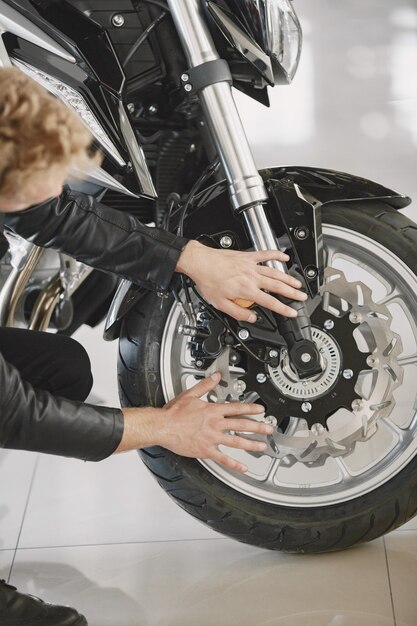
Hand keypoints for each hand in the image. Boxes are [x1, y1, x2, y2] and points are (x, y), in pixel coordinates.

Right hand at [159, 372, 272, 471]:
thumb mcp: (191, 394)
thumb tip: (215, 377)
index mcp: (213, 410)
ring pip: (237, 442)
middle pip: (242, 425)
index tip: (261, 410)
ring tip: (262, 446)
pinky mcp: (207, 451)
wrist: (163, 427)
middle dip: (258, 427)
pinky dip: (235, 464)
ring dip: (252, 444)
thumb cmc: (174, 413)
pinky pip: (223, 459)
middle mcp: (216, 424)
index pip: (237, 408)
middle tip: (269, 429)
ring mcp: (213, 438)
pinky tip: (243, 467)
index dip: (251, 408)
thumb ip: (206, 386)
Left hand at [176, 240, 306, 321]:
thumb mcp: (220, 304)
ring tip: (298, 283)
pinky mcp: (247, 256)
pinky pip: (265, 254)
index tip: (292, 312)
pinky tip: (284, 258)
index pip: (270, 302)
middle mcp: (251, 277)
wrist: (200, 263)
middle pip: (277, 286)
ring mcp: (251, 265)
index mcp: (246, 290)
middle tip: (302, 297)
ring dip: (288, 278)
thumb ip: (239, 312)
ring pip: (275, 272)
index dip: (283, 309)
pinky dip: (276, 255)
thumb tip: (252, 318)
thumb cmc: (208, 281)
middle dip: (292, 293)